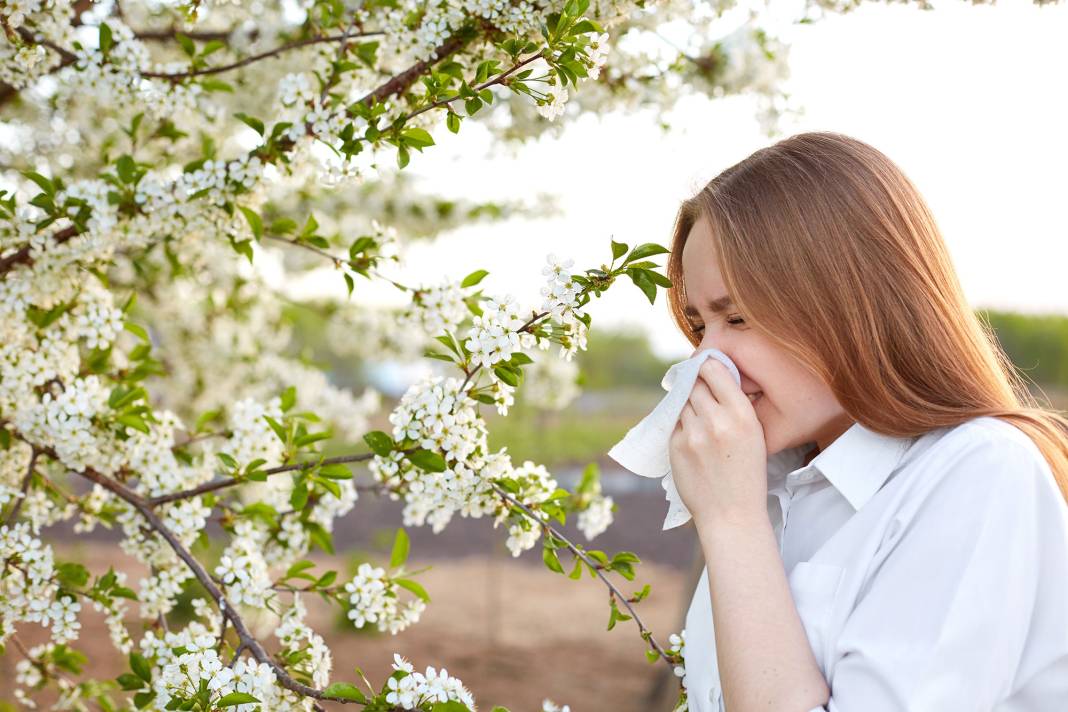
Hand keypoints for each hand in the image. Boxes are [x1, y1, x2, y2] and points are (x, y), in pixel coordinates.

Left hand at [668, 358, 768, 529]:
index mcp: (742, 415)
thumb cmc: (746, 475)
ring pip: (682, 402)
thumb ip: (734, 406)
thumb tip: (713, 377)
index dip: (707, 366)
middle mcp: (716, 420)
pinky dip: (681, 425)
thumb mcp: (755, 435)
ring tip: (700, 421)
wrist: (731, 514)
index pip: (714, 370)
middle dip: (696, 385)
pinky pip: (674, 423)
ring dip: (688, 405)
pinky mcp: (676, 446)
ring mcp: (693, 433)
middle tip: (700, 392)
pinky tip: (693, 439)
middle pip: (695, 384)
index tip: (705, 367)